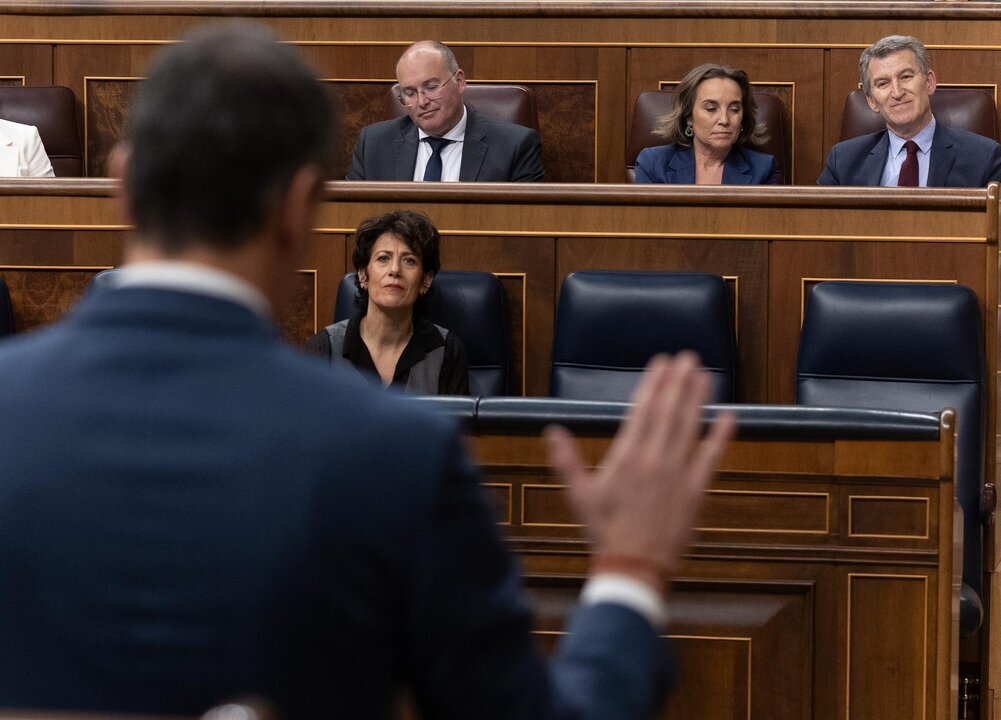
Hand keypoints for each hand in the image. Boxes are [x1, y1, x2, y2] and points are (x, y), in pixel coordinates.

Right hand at [544, 352, 734, 591]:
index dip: (653, 384)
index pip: (642, 410)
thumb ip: (565, 459)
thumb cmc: (603, 530)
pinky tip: (728, 416)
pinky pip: (710, 457)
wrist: (633, 564)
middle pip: (668, 411)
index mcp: (626, 456)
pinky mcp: (695, 490)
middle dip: (678, 382)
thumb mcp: (578, 494)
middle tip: (688, 358)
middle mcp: (653, 459)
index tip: (661, 363)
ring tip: (705, 375)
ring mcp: (677, 473)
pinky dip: (720, 435)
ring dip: (698, 399)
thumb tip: (552, 430)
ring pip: (689, 427)